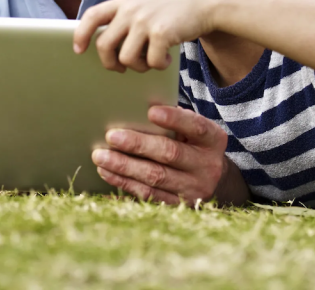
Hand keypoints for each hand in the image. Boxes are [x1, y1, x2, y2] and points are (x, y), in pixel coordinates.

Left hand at [74, 0, 221, 71]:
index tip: (78, 49)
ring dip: (138, 66)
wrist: (207, 0)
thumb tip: (107, 35)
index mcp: (125, 1)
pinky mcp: (161, 33)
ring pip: (126, 58)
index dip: (81, 34)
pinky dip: (159, 66)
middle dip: (109, 62)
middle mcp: (131, 9)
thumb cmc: (176, 4)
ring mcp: (145, 20)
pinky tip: (167, 59)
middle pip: (104, 44)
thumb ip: (128, 10)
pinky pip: (151, 62)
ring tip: (150, 60)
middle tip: (120, 69)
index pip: (92, 15)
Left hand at [92, 105, 249, 206]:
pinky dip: (125, 183)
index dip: (175, 119)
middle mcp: (207, 166)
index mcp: (213, 140)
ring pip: (155, 177)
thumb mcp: (193, 129)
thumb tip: (138, 107)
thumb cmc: (193, 144)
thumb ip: (175, 119)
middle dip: (138, 145)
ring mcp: (194, 189)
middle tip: (111, 136)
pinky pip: (148, 195)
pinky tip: (107, 172)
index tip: (151, 111)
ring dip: (124, 166)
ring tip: (101, 156)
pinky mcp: (179, 206)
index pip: (196, 127)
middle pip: (170, 154)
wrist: (214, 181)